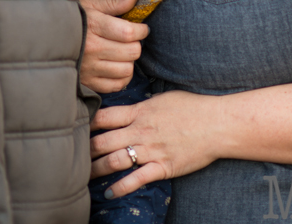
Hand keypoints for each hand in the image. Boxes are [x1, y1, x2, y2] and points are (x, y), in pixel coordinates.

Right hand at [79, 0, 148, 91]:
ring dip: (129, 61)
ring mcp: (90, 68)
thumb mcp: (90, 5)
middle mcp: (92, 49)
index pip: (129, 32)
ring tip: (123, 53)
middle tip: (130, 40)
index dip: (141, 30)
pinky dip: (122, 77)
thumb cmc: (72, 19)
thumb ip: (114, 3)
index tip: (141, 28)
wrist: (45, 38)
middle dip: (136, 44)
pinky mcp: (88, 82)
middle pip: (131, 52)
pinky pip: (116, 85)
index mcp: (93, 25)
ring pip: (127, 70)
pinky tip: (117, 66)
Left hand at [90, 90, 221, 197]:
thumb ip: (142, 106)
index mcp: (140, 111)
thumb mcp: (162, 99)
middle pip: (103, 140)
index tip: (78, 129)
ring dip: (97, 169)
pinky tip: (109, 192)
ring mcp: (151, 150)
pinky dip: (120, 187)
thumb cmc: (191, 107)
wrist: (216, 124)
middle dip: (87, 149)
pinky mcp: (162, 167)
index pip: (104, 116)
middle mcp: (141, 130)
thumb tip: (128, 110)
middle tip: (75, 156)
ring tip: (86, 176)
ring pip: (115, 161)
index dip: (87, 123)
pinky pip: (136, 179)